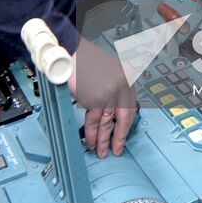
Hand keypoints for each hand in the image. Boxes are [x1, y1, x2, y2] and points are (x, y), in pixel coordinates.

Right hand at [68, 38, 136, 156]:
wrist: (71, 51)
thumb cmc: (85, 59)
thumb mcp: (108, 71)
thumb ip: (113, 88)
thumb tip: (113, 111)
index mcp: (127, 79)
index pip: (130, 107)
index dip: (126, 124)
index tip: (123, 135)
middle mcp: (121, 86)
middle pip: (122, 118)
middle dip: (118, 137)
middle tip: (116, 150)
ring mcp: (109, 93)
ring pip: (107, 122)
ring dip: (102, 139)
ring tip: (100, 151)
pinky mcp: (95, 98)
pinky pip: (94, 120)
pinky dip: (92, 133)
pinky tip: (91, 141)